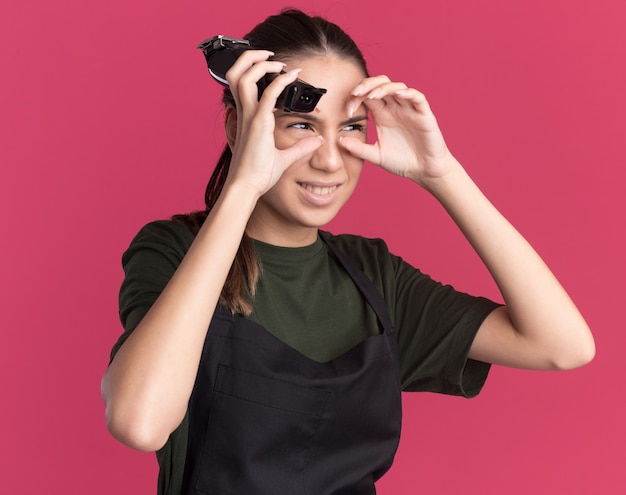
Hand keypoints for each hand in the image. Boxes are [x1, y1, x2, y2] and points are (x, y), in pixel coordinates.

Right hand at [223, 51, 323, 196]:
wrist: (248, 187)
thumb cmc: (258, 175)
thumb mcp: (283, 158)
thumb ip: (300, 148)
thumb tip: (317, 141)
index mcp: (247, 119)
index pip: (243, 86)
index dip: (255, 72)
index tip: (276, 69)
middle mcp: (245, 114)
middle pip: (236, 74)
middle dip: (249, 58)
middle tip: (268, 54)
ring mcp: (250, 117)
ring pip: (245, 77)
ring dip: (261, 63)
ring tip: (278, 60)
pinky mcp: (259, 124)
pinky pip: (269, 94)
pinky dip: (280, 81)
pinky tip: (292, 76)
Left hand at [340, 76, 455, 185]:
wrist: (424, 171)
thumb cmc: (402, 161)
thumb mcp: (376, 156)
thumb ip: (359, 149)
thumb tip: (340, 141)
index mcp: (382, 114)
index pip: (367, 95)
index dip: (356, 97)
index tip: (347, 110)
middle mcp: (395, 108)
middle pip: (381, 84)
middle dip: (367, 84)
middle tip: (356, 92)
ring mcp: (409, 109)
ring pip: (397, 87)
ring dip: (384, 88)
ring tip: (373, 95)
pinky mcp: (424, 114)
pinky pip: (417, 98)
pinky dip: (408, 93)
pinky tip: (398, 95)